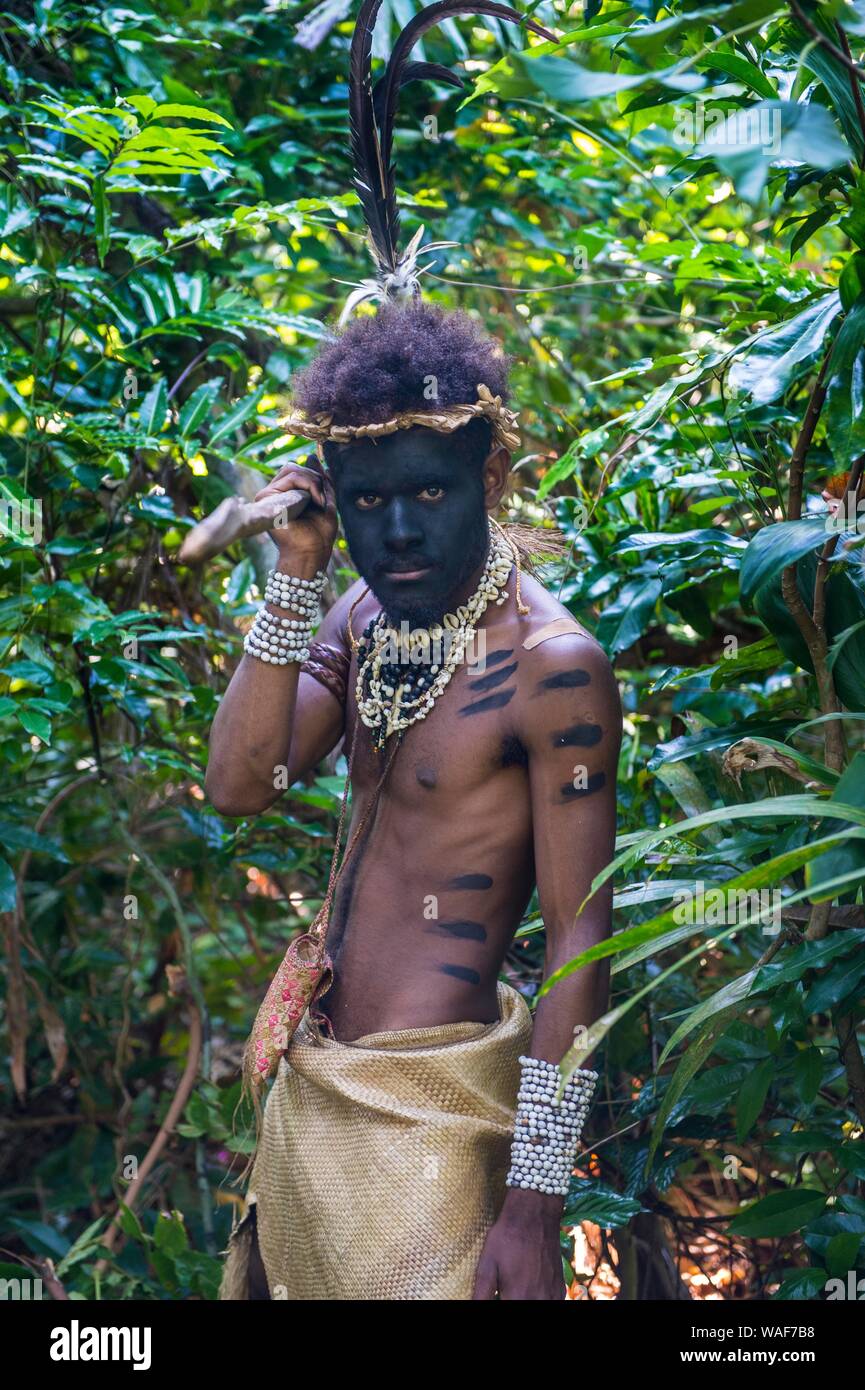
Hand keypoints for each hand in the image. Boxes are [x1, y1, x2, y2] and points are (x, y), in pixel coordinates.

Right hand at [253, 457, 337, 572]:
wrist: (312, 552)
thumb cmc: (319, 535)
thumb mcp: (325, 501)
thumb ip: (320, 480)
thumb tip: (312, 455)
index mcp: (286, 496)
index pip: (297, 471)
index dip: (314, 477)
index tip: (324, 497)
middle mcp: (275, 495)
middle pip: (292, 467)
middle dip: (314, 478)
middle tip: (321, 500)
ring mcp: (268, 496)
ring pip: (292, 469)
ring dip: (312, 483)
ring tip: (318, 503)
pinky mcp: (265, 498)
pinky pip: (290, 476)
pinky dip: (308, 485)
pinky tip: (312, 503)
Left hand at [472, 1191, 565, 1300]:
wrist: (535, 1215)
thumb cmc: (507, 1238)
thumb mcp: (487, 1265)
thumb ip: (481, 1294)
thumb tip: (473, 1305)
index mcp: (519, 1297)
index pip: (504, 1310)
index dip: (499, 1301)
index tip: (497, 1293)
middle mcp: (539, 1300)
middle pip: (523, 1306)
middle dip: (510, 1299)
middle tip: (504, 1289)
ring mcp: (552, 1296)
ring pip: (537, 1306)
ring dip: (524, 1299)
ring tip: (516, 1287)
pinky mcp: (559, 1289)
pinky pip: (549, 1303)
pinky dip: (538, 1299)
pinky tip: (529, 1288)